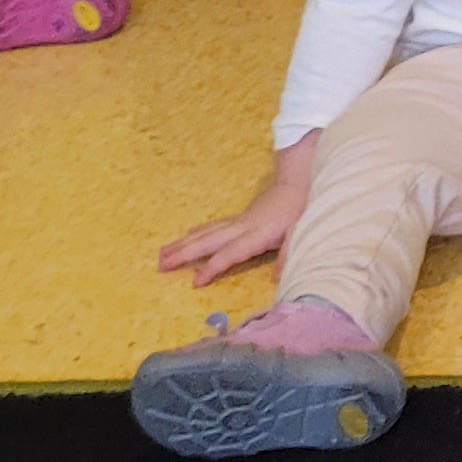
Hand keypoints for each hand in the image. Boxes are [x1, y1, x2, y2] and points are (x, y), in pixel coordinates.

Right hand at [158, 174, 309, 285]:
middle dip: (184, 254)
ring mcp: (238, 221)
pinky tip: (187, 235)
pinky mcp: (239, 217)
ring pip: (206, 232)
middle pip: (208, 241)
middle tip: (160, 265)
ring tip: (162, 253)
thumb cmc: (301, 208)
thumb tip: (277, 278)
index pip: (230, 254)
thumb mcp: (301, 231)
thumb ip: (289, 254)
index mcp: (256, 234)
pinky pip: (213, 226)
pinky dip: (197, 232)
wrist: (298, 180)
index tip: (195, 282)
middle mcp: (242, 227)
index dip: (212, 268)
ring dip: (183, 243)